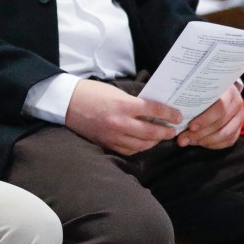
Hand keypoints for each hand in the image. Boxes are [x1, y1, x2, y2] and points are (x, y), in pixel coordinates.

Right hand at [64, 79, 179, 155]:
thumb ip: (133, 103)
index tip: (178, 116)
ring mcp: (113, 135)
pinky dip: (139, 147)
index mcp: (123, 105)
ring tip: (159, 137)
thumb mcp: (115, 92)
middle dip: (166, 131)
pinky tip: (142, 143)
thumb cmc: (90, 92)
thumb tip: (151, 111)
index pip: (155, 110)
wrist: (66, 102)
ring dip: (154, 142)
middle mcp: (120, 122)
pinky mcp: (105, 143)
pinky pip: (128, 150)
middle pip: (152, 132)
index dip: (170, 114)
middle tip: (172, 130)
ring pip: (142, 145)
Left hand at [178, 84, 242, 149]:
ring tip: (188, 141)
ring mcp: (239, 118)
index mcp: (228, 92)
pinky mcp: (238, 129)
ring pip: (225, 134)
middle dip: (200, 133)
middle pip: (220, 123)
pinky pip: (228, 141)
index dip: (205, 119)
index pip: (220, 108)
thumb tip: (174, 115)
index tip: (190, 126)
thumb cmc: (204, 90)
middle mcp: (237, 105)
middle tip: (183, 138)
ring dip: (204, 140)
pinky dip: (212, 144)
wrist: (220, 91)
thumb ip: (191, 98)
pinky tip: (198, 142)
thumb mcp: (199, 88)